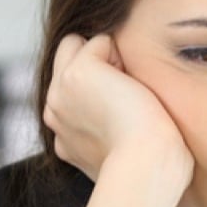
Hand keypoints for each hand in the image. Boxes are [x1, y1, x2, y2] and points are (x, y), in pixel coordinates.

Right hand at [44, 33, 193, 206]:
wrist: (148, 166)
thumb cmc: (152, 163)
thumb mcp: (122, 147)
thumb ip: (110, 127)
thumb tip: (128, 109)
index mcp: (63, 132)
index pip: (71, 88)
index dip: (99, 84)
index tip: (124, 111)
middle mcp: (54, 110)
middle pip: (67, 59)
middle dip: (97, 64)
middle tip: (126, 96)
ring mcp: (60, 90)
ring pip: (77, 44)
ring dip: (107, 58)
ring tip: (129, 92)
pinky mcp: (77, 72)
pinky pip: (99, 40)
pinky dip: (119, 52)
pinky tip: (131, 84)